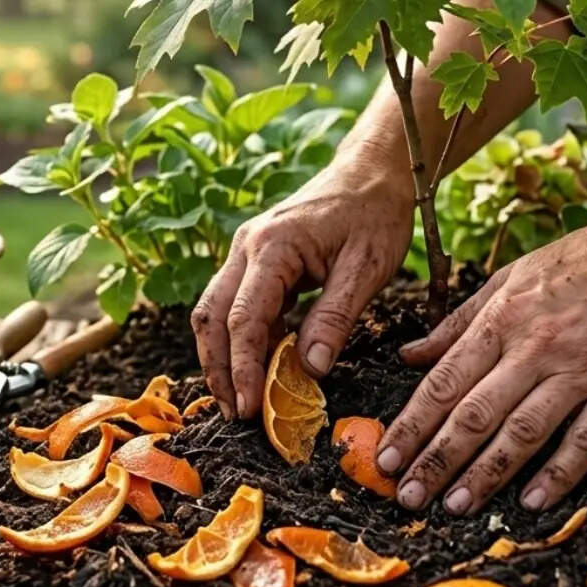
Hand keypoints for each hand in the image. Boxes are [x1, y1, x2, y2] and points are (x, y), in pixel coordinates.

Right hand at [192, 151, 413, 419]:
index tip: (249, 409)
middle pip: (211, 317)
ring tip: (237, 399)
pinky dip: (238, 338)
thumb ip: (335, 318)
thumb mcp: (367, 268)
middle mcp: (246, 247)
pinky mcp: (255, 259)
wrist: (372, 172)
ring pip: (214, 311)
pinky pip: (233, 303)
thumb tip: (310, 370)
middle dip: (218, 368)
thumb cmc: (374, 214)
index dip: (243, 368)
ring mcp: (246, 251)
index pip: (243, 319)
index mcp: (273, 247)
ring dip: (221, 356)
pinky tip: (256, 367)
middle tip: (234, 414)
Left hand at [376, 209, 586, 514]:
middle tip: (407, 495)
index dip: (412, 424)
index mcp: (503, 318)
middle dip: (435, 460)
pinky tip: (531, 501)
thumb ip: (458, 321)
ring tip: (456, 505)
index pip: (444, 381)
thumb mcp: (511, 276)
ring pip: (523, 433)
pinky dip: (559, 474)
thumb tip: (410, 355)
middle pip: (475, 414)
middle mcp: (536, 347)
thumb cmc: (585, 259)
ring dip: (486, 474)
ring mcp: (581, 371)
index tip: (386, 456)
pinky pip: (586, 440)